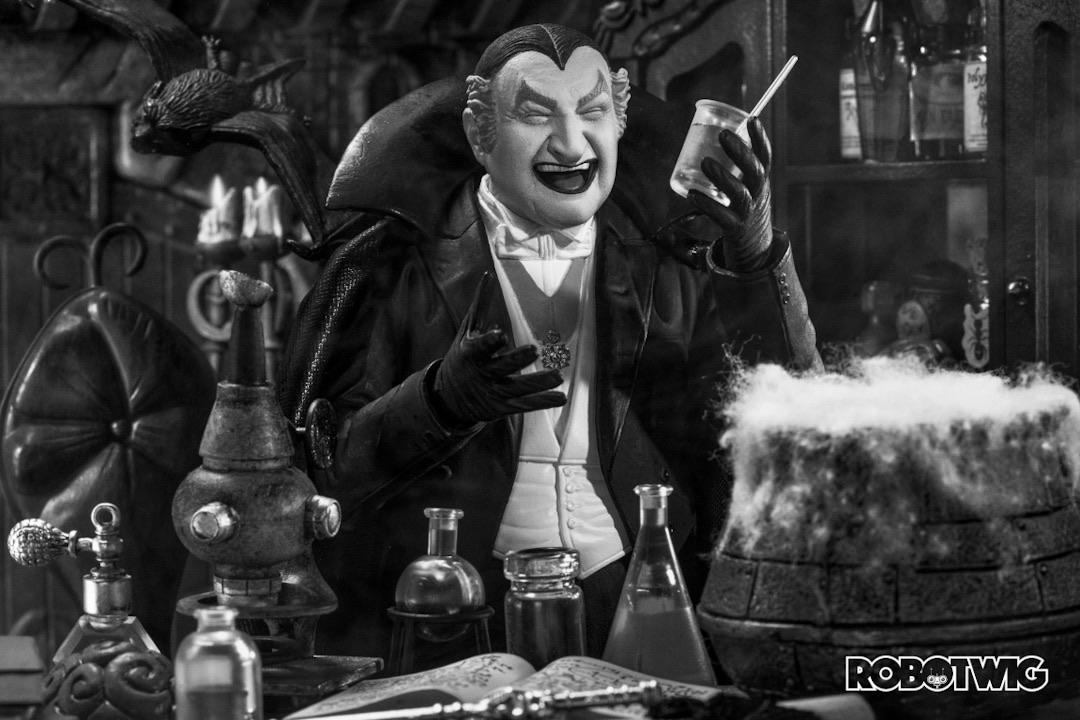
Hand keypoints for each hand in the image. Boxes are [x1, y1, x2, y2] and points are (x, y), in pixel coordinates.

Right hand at [431, 273, 566, 426]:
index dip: (490, 342)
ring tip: (558, 377)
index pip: (480, 348)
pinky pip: (525, 405)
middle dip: (517, 360)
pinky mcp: (502, 407)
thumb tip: (488, 276)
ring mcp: (493, 393)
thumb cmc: (462, 357)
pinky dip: (542, 402)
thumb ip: (480, 305)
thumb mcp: (466, 331)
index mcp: (470, 354)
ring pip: (517, 389)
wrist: (448, 397)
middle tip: (534, 350)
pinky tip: (560, 397)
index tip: (501, 334)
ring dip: (538, 384)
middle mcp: (482, 374)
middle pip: (501, 367)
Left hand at [687, 116, 773, 270]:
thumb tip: (708, 129)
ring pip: (739, 194)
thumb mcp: (745, 184)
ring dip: (723, 177)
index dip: (760, 138)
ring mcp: (747, 212)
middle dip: (741, 152)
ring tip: (706, 162)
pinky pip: (720, 216)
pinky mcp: (734, 228)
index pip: (765, 156)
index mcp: (761, 181)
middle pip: (755, 171)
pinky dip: (706, 204)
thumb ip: (733, 163)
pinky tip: (691, 194)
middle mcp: (758, 195)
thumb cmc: (744, 205)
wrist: (754, 245)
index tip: (753, 118)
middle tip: (724, 134)